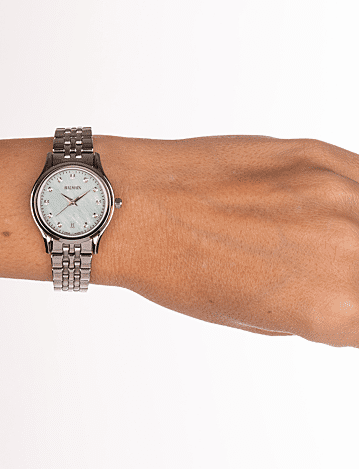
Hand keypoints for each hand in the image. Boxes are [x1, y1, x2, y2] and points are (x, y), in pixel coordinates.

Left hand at [101, 135, 358, 347]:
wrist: (132, 204)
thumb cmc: (174, 267)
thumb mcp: (252, 315)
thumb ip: (319, 308)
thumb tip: (347, 295)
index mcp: (332, 309)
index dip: (355, 313)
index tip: (342, 303)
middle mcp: (348, 250)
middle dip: (353, 275)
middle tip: (329, 272)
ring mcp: (337, 193)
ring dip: (351, 236)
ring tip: (319, 241)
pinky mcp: (318, 153)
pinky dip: (353, 201)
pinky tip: (324, 209)